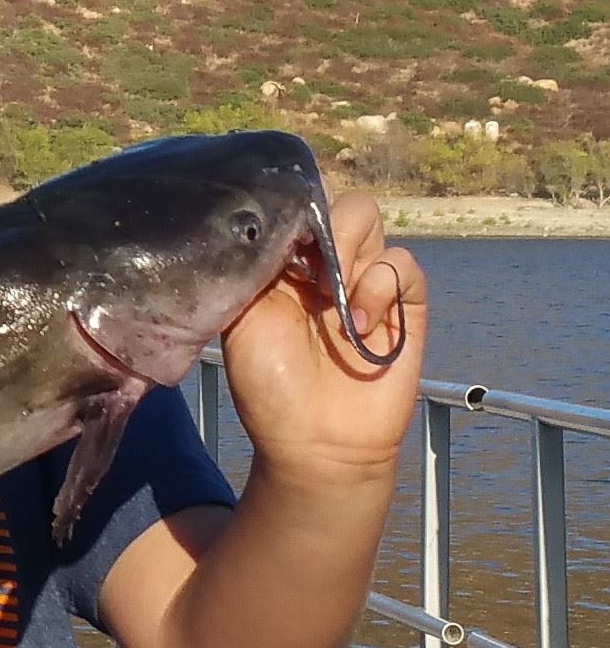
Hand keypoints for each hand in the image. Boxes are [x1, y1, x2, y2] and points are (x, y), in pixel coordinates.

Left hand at [219, 191, 428, 486]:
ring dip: (351, 252)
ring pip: (373, 223)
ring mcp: (367, 283)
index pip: (300, 208)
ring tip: (331, 299)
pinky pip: (404, 266)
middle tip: (309, 267)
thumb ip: (256, 268)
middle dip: (327, 224)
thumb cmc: (269, 384)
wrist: (313, 442)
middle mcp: (328, 266)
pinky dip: (381, 285)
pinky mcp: (405, 308)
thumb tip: (271, 224)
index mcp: (287, 263)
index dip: (294, 210)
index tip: (281, 237)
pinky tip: (359, 322)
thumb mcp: (242, 319)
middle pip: (341, 205)